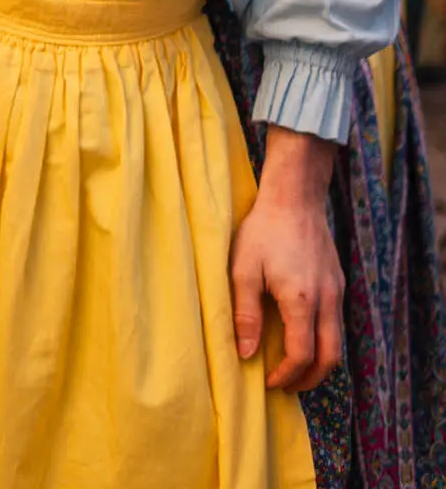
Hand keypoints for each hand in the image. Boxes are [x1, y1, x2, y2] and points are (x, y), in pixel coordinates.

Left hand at [230, 126, 343, 392]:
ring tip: (295, 368)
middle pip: (330, 357)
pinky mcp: (338, 280)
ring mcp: (337, 290)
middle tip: (287, 386)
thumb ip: (244, 313)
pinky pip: (337, 322)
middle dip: (310, 379)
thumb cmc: (263, 229)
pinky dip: (324, 339)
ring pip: (338, 341)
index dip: (286, 375)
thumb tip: (245, 353)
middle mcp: (327, 300)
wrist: (295, 195)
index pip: (302, 355)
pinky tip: (304, 335)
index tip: (269, 381)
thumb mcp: (243, 269)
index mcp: (302, 300)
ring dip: (319, 361)